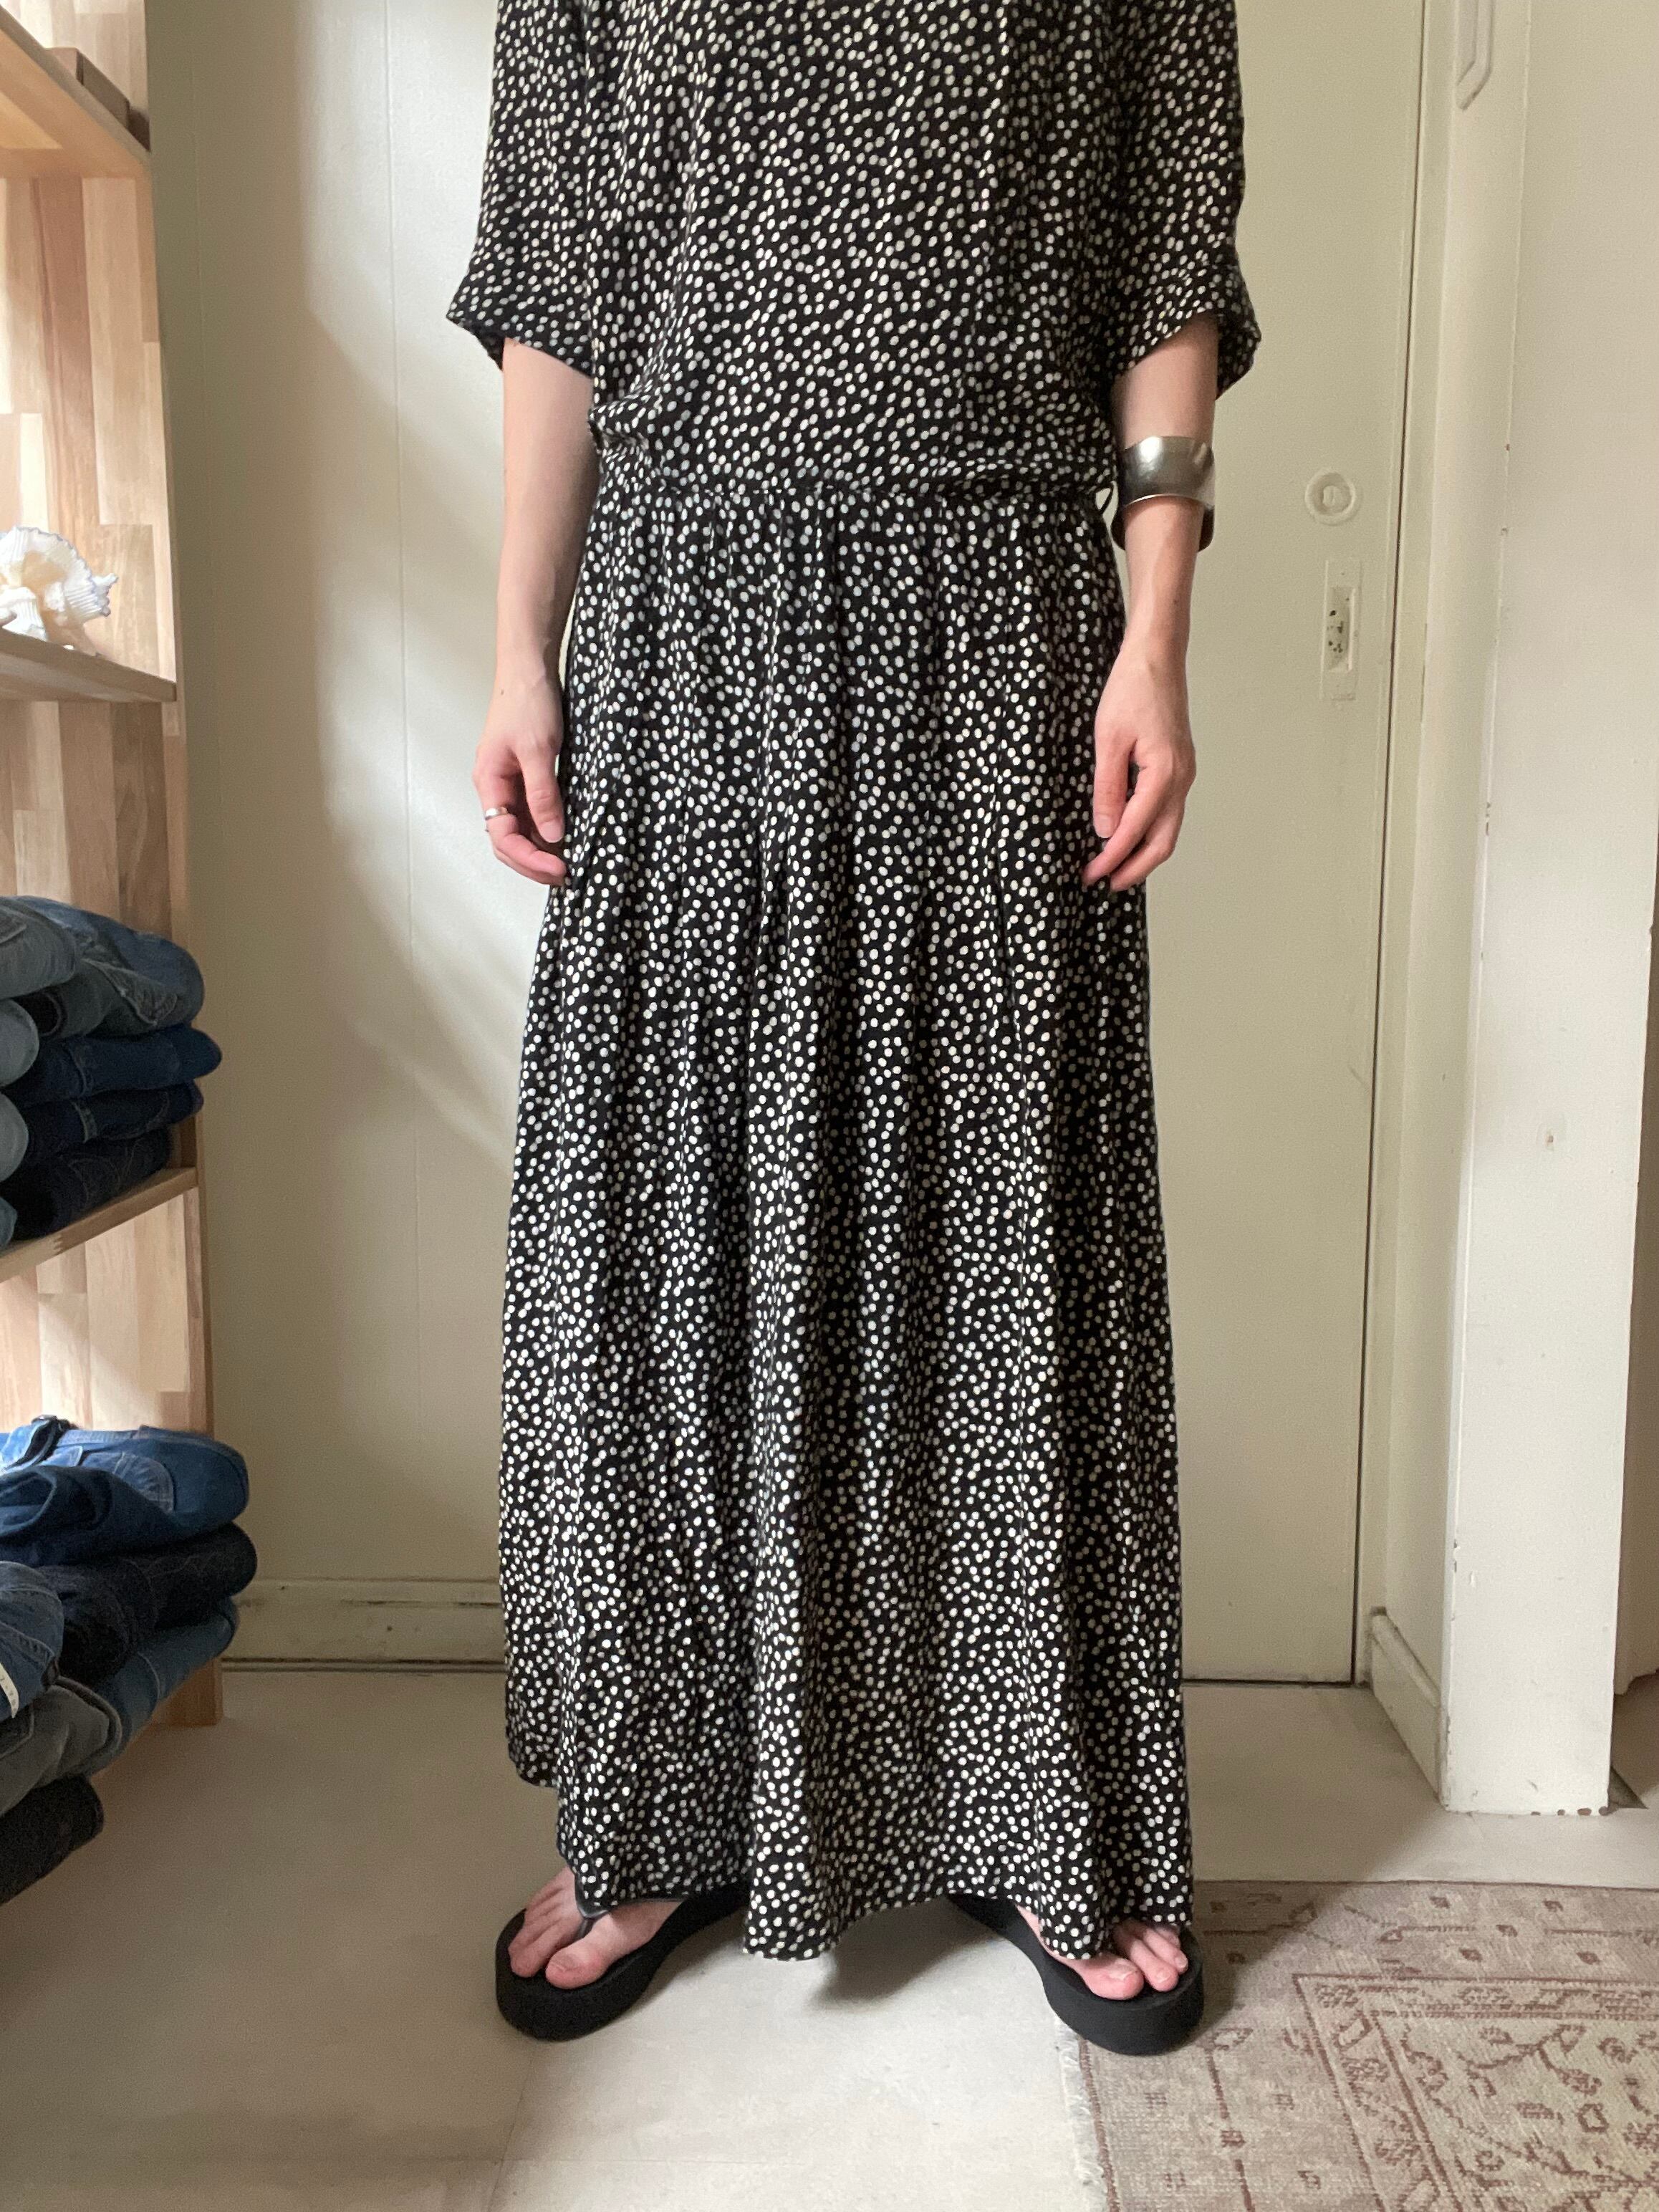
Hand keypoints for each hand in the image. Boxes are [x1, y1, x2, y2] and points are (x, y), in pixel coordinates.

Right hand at [474, 658, 567, 887]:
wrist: (529, 670)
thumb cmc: (527, 702)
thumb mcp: (540, 750)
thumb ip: (544, 795)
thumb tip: (553, 835)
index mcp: (490, 783)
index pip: (502, 838)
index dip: (529, 859)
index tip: (559, 868)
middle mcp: (496, 788)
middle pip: (508, 840)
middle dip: (533, 862)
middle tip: (566, 874)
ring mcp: (510, 784)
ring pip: (521, 829)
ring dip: (541, 849)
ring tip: (568, 861)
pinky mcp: (526, 776)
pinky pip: (533, 813)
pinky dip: (548, 829)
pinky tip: (566, 837)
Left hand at [1083, 637, 1195, 892]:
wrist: (1157, 658)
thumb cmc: (1132, 690)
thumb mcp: (1108, 740)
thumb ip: (1107, 788)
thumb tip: (1104, 830)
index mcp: (1164, 775)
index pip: (1134, 831)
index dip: (1111, 859)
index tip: (1090, 875)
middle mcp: (1181, 779)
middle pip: (1161, 843)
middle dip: (1133, 869)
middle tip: (1105, 884)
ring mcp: (1184, 774)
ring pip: (1167, 829)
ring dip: (1142, 853)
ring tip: (1116, 867)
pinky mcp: (1179, 767)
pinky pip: (1167, 811)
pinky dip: (1149, 831)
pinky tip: (1129, 833)